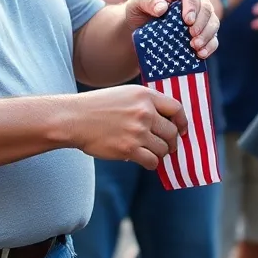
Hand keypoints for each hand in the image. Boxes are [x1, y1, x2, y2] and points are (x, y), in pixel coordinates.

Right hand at [71, 85, 187, 168]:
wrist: (74, 119)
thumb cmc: (97, 106)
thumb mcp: (125, 94)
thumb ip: (146, 103)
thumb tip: (165, 119)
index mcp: (145, 96)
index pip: (176, 109)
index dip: (183, 122)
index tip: (182, 130)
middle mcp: (145, 112)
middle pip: (172, 132)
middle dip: (172, 142)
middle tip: (169, 147)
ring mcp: (137, 131)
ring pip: (163, 148)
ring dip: (161, 153)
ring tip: (153, 153)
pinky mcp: (129, 149)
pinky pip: (152, 161)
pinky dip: (152, 163)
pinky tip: (146, 161)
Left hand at [125, 0, 219, 58]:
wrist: (140, 26)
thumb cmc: (139, 9)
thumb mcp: (137, 2)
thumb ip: (147, 1)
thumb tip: (162, 8)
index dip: (192, 4)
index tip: (188, 20)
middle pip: (206, 7)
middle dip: (202, 23)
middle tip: (192, 36)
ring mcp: (200, 14)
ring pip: (213, 22)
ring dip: (207, 35)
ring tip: (195, 46)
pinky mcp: (202, 30)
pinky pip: (213, 37)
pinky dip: (210, 45)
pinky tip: (201, 54)